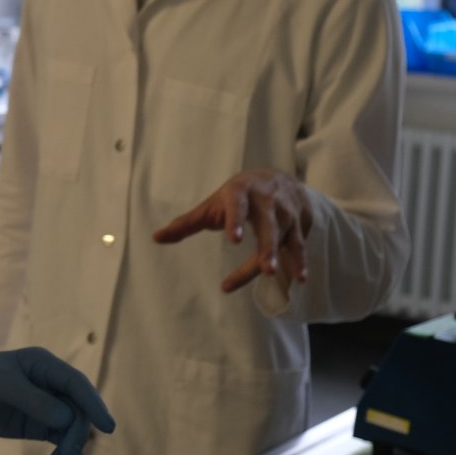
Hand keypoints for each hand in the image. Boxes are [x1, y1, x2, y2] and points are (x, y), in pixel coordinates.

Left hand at [0, 348, 115, 454]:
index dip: (94, 404)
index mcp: (44, 365)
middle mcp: (50, 384)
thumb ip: (34, 400)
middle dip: (76, 435)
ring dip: (71, 449)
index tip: (107, 427)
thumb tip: (67, 418)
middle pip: (78, 411)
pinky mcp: (37, 425)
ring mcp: (46, 406)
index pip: (76, 384)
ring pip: (72, 428)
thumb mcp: (0, 385)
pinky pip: (60, 440)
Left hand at [152, 168, 313, 292]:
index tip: (232, 239)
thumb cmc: (237, 195)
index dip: (235, 221)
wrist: (277, 176)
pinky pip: (299, 245)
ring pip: (286, 237)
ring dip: (285, 257)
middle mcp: (267, 201)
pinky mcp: (300, 223)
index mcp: (240, 192)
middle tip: (265, 268)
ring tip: (276, 274)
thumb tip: (155, 237)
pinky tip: (300, 278)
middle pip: (268, 225)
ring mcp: (286, 212)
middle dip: (267, 247)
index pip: (237, 205)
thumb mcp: (212, 204)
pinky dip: (300, 260)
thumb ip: (187, 223)